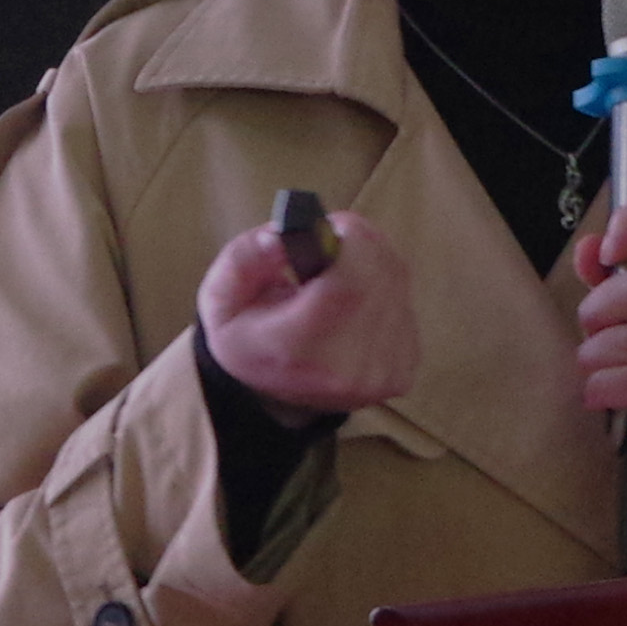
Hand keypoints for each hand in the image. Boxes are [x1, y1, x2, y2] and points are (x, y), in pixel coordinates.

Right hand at [200, 199, 417, 413]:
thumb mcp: (221, 298)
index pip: (351, 281)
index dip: (351, 239)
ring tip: (340, 273)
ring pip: (398, 284)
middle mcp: (349, 367)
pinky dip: (384, 291)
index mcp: (300, 349)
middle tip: (333, 242)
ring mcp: (381, 373)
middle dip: (361, 243)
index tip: (332, 226)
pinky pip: (406, 305)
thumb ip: (245, 257)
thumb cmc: (245, 341)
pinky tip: (355, 302)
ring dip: (374, 265)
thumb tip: (284, 234)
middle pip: (382, 274)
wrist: (269, 399)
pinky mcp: (401, 373)